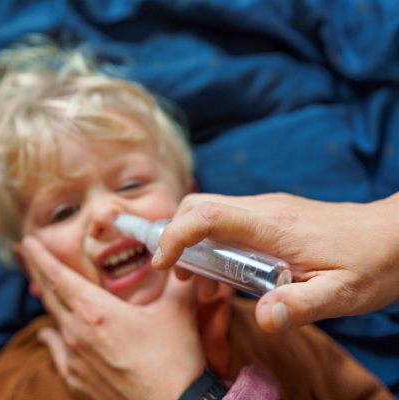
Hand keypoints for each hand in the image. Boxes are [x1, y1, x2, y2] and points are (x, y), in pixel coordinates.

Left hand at [23, 236, 204, 399]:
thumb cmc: (174, 361)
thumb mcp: (177, 310)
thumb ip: (176, 278)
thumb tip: (178, 256)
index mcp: (96, 311)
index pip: (57, 276)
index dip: (40, 256)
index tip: (29, 241)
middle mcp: (76, 332)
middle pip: (49, 295)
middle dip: (37, 270)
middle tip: (29, 253)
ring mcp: (73, 358)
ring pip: (52, 321)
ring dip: (48, 301)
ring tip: (44, 288)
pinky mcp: (76, 380)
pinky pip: (55, 352)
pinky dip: (51, 337)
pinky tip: (48, 333)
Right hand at [152, 192, 398, 331]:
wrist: (398, 235)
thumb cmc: (372, 264)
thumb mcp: (342, 294)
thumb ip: (300, 306)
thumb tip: (261, 319)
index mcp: (275, 227)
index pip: (208, 215)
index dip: (176, 235)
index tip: (161, 263)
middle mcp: (265, 209)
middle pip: (200, 206)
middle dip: (176, 236)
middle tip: (179, 276)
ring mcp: (268, 209)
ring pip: (211, 213)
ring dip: (195, 245)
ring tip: (205, 286)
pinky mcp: (272, 215)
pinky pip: (228, 221)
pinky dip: (213, 245)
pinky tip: (228, 276)